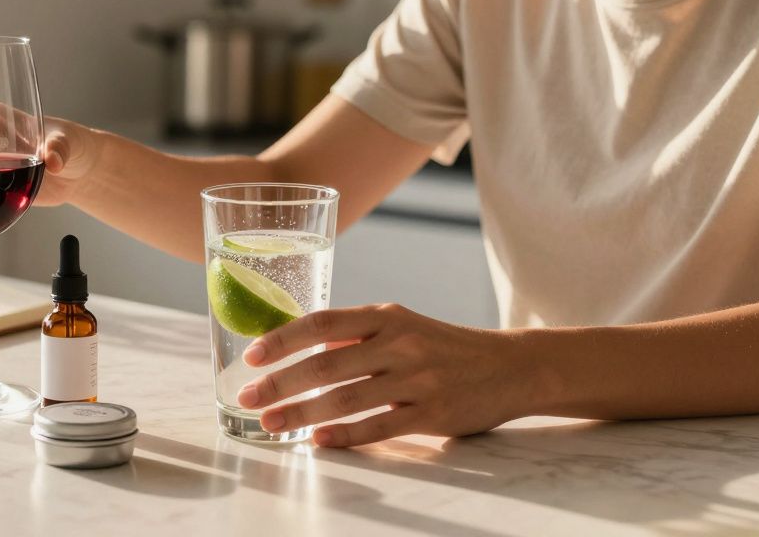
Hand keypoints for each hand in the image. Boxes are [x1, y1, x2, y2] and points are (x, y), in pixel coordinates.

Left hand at [236, 303, 532, 446]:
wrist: (510, 366)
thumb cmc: (442, 345)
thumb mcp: (401, 325)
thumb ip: (354, 335)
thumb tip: (301, 346)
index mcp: (385, 315)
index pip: (322, 323)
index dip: (283, 339)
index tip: (252, 356)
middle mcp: (399, 342)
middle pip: (326, 364)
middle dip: (281, 383)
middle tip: (248, 397)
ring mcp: (416, 378)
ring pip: (346, 398)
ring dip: (302, 413)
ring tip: (270, 423)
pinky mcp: (431, 413)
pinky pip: (379, 427)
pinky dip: (345, 435)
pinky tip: (318, 441)